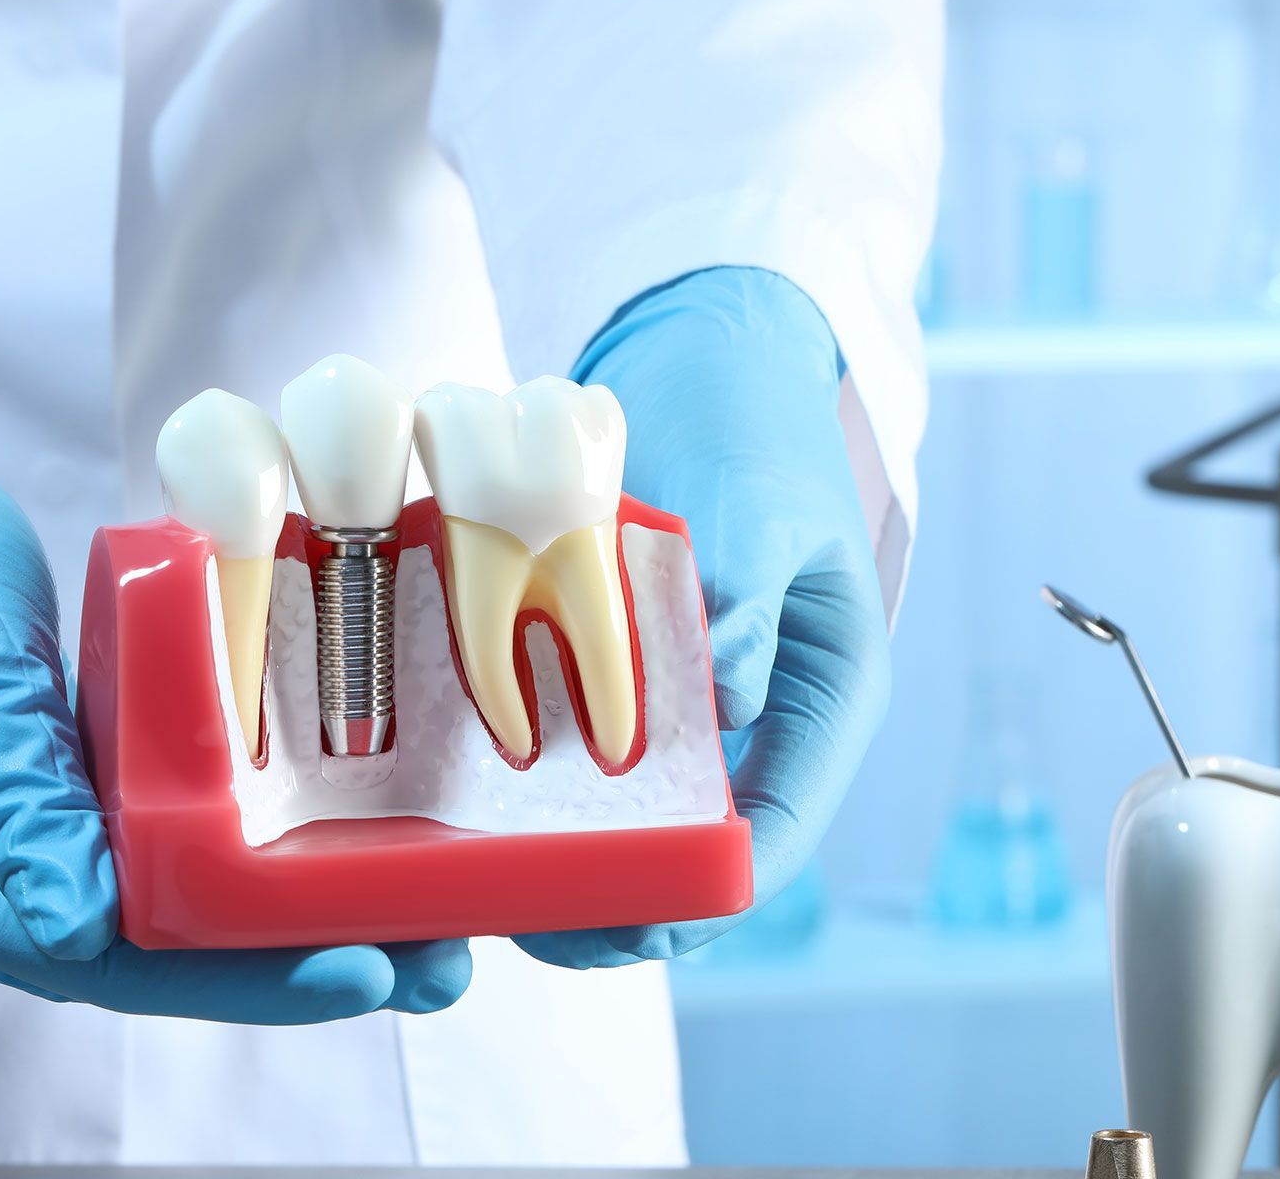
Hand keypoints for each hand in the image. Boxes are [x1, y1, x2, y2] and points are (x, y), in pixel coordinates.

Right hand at [0, 403, 468, 1020]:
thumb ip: (12, 792)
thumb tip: (83, 925)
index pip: (113, 960)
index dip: (241, 975)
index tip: (358, 968)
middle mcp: (10, 881)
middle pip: (172, 957)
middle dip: (303, 966)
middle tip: (437, 966)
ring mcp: (52, 839)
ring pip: (191, 911)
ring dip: (303, 920)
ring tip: (429, 929)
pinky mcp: (91, 789)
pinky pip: (190, 843)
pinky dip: (270, 852)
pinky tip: (358, 848)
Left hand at [518, 267, 890, 966]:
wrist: (704, 353)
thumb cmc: (755, 422)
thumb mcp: (763, 501)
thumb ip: (751, 592)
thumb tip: (729, 692)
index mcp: (820, 698)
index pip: (776, 832)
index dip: (706, 892)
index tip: (631, 925)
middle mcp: (755, 722)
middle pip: (694, 847)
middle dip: (619, 895)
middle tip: (526, 919)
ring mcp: (683, 703)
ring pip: (628, 814)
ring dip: (564, 852)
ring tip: (479, 879)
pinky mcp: (618, 673)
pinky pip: (575, 750)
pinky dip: (528, 781)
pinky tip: (458, 797)